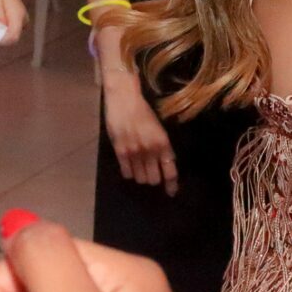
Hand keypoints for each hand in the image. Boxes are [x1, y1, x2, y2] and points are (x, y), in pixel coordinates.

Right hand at [103, 67, 178, 194]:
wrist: (124, 99)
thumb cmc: (142, 110)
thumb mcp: (158, 128)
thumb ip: (161, 146)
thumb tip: (166, 163)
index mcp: (163, 143)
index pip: (170, 171)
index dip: (171, 185)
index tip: (171, 192)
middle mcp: (151, 150)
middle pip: (154, 179)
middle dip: (153, 179)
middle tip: (150, 173)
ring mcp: (135, 152)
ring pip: (140, 178)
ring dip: (140, 176)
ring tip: (139, 168)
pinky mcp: (121, 151)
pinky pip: (127, 173)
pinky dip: (129, 172)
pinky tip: (129, 166)